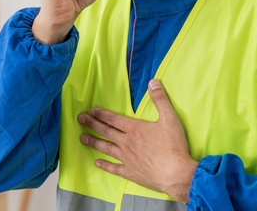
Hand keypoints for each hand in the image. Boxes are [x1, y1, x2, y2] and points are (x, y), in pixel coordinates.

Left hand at [77, 79, 197, 202]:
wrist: (176, 173)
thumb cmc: (173, 146)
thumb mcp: (170, 118)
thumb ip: (160, 99)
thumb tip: (153, 82)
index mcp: (135, 129)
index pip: (114, 119)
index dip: (101, 114)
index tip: (91, 110)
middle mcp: (127, 143)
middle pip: (106, 131)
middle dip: (92, 124)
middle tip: (80, 119)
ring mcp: (127, 158)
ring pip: (106, 148)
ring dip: (93, 142)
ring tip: (82, 138)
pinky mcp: (130, 172)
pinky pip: (114, 168)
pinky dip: (104, 165)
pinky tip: (96, 162)